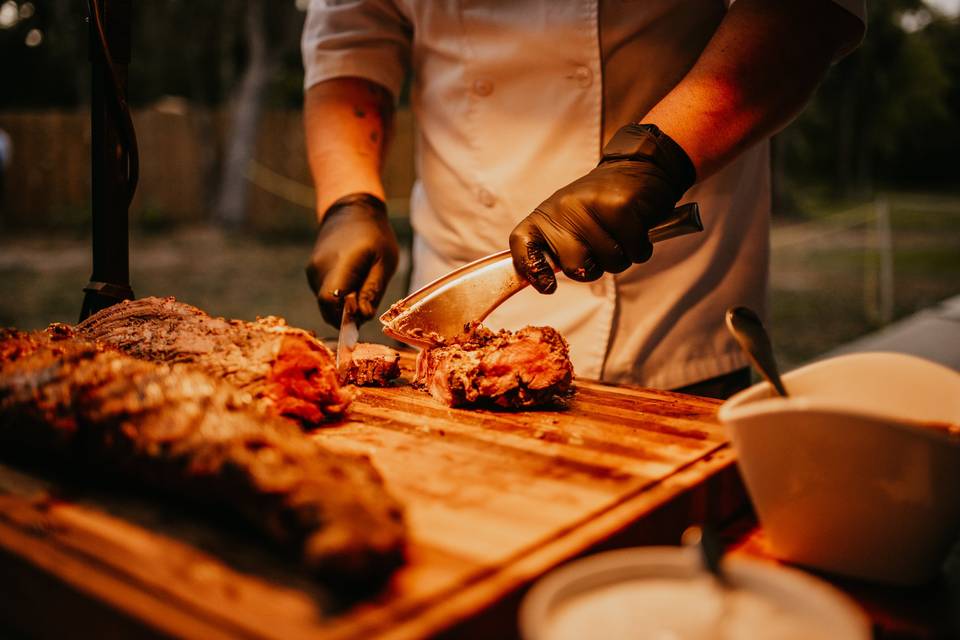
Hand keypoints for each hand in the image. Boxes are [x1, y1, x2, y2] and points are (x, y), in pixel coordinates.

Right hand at [306, 193, 398, 326]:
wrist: (351, 211)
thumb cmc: (374, 236)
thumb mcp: (384, 262)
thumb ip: (372, 290)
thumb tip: (362, 316)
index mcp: (340, 263)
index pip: (330, 301)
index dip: (343, 317)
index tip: (362, 316)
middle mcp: (320, 269)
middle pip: (326, 307)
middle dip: (346, 316)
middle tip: (366, 306)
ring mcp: (313, 271)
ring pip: (325, 303)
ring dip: (343, 306)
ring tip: (362, 287)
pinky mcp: (312, 273)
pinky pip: (324, 294)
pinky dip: (338, 298)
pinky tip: (353, 283)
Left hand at [509, 123, 695, 293]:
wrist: (633, 168)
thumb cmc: (598, 207)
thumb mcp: (567, 224)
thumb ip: (555, 251)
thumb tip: (543, 284)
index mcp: (545, 215)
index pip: (521, 244)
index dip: (532, 269)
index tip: (548, 285)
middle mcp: (562, 208)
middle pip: (574, 267)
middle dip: (594, 269)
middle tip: (600, 250)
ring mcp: (591, 205)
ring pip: (610, 262)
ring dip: (621, 257)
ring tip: (620, 236)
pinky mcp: (620, 206)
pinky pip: (634, 251)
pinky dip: (640, 249)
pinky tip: (636, 230)